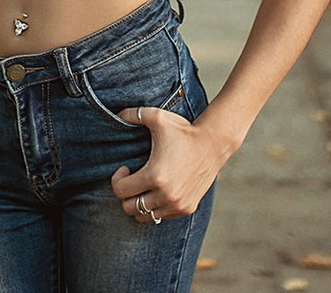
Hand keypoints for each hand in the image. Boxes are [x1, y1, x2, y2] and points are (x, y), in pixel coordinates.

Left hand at [109, 107, 233, 222]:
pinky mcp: (187, 208)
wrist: (213, 143)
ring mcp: (177, 204)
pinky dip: (156, 207)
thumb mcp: (157, 117)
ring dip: (140, 203)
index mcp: (155, 175)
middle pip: (129, 208)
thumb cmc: (184, 130)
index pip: (120, 191)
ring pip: (145, 216)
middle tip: (132, 179)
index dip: (117, 179)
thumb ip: (133, 114)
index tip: (124, 169)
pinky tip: (159, 191)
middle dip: (126, 194)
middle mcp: (166, 194)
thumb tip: (116, 114)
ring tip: (144, 186)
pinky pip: (162, 217)